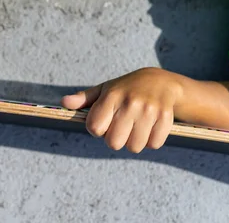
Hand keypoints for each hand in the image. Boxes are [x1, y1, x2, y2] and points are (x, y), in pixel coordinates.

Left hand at [61, 67, 183, 152]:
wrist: (162, 82)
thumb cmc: (126, 88)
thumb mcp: (104, 89)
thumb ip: (83, 99)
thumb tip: (63, 103)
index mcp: (112, 95)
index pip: (95, 128)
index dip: (96, 129)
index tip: (103, 122)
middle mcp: (130, 103)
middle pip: (113, 143)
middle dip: (114, 139)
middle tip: (120, 127)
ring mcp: (149, 111)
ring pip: (134, 147)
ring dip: (133, 141)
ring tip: (135, 126)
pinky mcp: (165, 119)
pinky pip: (153, 145)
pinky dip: (150, 140)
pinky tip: (149, 127)